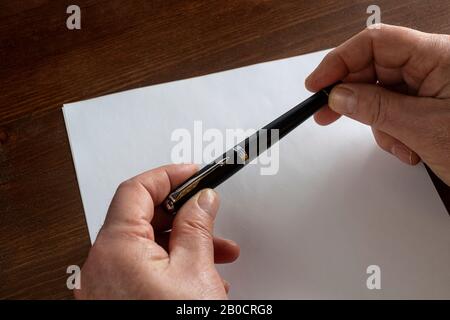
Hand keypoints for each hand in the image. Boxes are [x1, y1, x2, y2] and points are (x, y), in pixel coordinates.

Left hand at [74, 164, 239, 298]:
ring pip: (148, 244)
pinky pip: (143, 268)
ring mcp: (107, 283)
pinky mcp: (117, 298)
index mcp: (116, 246)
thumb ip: (198, 226)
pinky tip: (199, 276)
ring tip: (218, 253)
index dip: (168, 175)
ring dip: (184, 243)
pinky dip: (171, 264)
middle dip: (183, 214)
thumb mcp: (194, 271)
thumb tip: (203, 198)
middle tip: (209, 212)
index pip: (137, 189)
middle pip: (143, 217)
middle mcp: (102, 263)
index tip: (192, 172)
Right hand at [306, 24, 449, 184]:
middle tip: (326, 113)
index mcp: (439, 57)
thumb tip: (340, 95)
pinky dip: (392, 132)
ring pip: (381, 94)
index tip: (317, 84)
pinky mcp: (428, 103)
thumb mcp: (424, 129)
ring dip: (379, 124)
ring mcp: (431, 85)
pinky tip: (408, 147)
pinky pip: (394, 110)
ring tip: (399, 145)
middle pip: (374, 68)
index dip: (340, 60)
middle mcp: (434, 66)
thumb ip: (376, 108)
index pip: (376, 43)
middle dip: (352, 96)